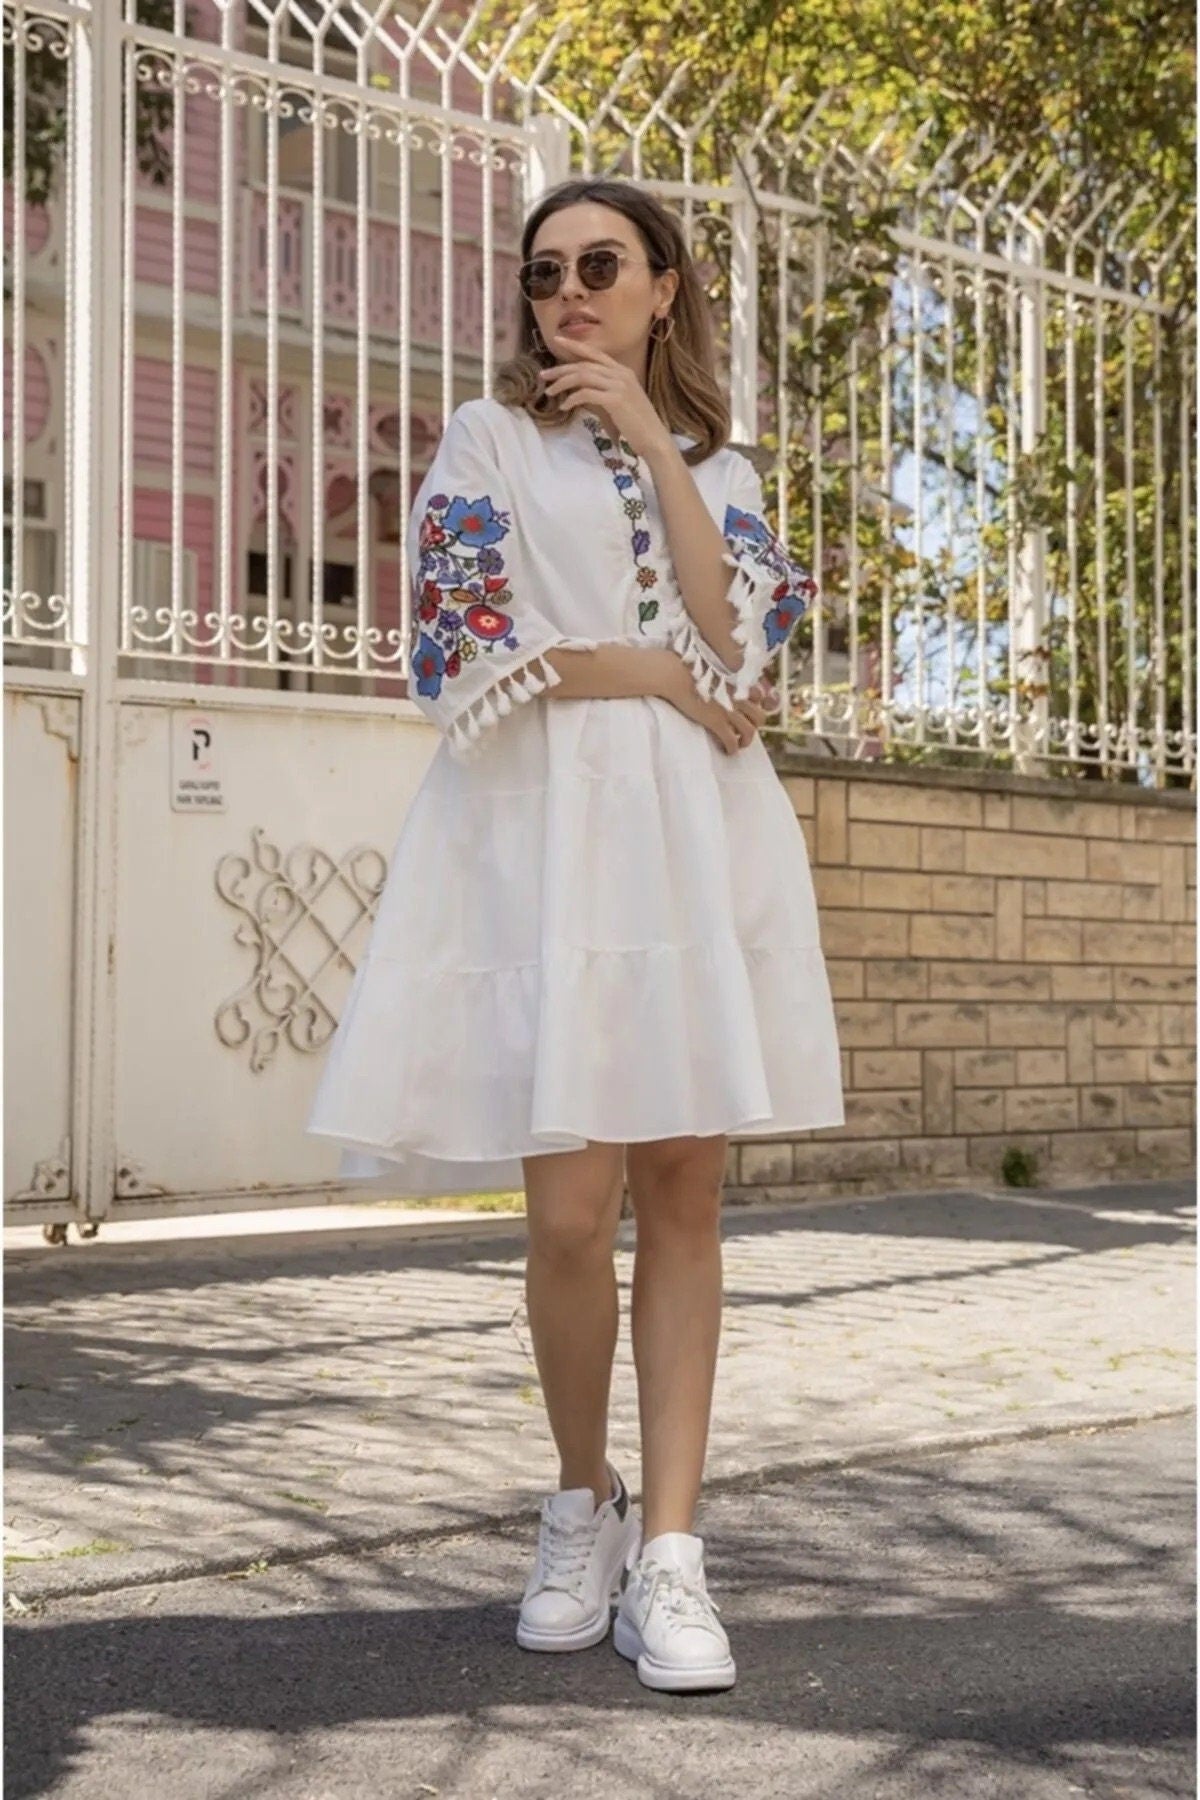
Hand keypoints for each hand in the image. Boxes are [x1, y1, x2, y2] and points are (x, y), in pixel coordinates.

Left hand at [537, 335, 673, 461]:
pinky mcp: (616, 399)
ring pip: (583, 376)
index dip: (575, 346)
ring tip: (550, 392)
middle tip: (543, 376)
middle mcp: (621, 374)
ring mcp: (619, 385)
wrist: (654, 439)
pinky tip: (564, 407)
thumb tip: (581, 390)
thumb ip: (604, 391)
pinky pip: (586, 393)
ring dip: (562, 383)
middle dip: (561, 369)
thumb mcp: (620, 401)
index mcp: (622, 371)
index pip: (594, 353)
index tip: (557, 341)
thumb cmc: (637, 424)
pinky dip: (572, 399)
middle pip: (584, 364)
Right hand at [658, 655, 778, 754]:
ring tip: (738, 744)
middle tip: (743, 731)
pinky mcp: (717, 722)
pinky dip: (732, 748)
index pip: (758, 697)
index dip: (754, 707)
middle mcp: (738, 697)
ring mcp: (729, 710)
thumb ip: (721, 677)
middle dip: (754, 726)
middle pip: (759, 717)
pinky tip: (726, 750)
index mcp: (737, 683)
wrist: (675, 675)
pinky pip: (731, 741)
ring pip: (750, 732)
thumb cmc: (687, 669)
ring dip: (746, 741)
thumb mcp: (712, 668)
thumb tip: (717, 683)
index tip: (745, 713)